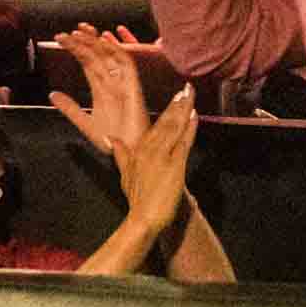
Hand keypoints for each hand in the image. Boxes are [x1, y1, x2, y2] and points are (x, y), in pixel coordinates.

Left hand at [49, 24, 147, 153]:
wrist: (129, 155)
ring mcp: (123, 84)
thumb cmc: (112, 141)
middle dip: (84, 41)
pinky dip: (116, 51)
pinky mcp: (133, 88)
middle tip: (68, 31)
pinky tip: (103, 42)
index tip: (60, 39)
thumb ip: (70, 108)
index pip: (87, 63)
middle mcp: (112, 83)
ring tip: (80, 32)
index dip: (76, 49)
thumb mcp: (85, 122)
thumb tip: (52, 94)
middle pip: (97, 55)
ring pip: (110, 56)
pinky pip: (127, 65)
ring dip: (96, 42)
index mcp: (102, 89)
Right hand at [110, 84, 196, 239]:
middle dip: (177, 103)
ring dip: (183, 109)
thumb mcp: (125, 175)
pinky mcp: (174, 164)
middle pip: (166, 122)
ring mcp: (162, 155)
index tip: (176, 97)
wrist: (143, 218)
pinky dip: (189, 127)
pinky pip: (183, 141)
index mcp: (139, 150)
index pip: (155, 125)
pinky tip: (194, 115)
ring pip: (174, 127)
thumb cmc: (137, 200)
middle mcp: (150, 149)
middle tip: (186, 87)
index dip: (167, 110)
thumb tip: (111, 140)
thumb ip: (121, 155)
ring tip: (190, 94)